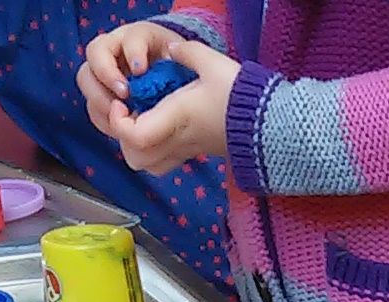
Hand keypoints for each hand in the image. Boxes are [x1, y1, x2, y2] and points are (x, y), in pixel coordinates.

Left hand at [79, 31, 235, 173]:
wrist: (270, 123)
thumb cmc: (240, 94)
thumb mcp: (213, 63)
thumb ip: (186, 52)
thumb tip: (171, 49)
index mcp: (176, 118)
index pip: (133, 135)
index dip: (118, 121)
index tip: (123, 101)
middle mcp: (177, 140)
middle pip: (134, 158)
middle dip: (123, 138)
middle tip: (129, 112)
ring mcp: (185, 151)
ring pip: (146, 165)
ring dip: (136, 147)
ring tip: (140, 121)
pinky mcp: (193, 153)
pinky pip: (161, 163)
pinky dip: (151, 152)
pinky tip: (157, 131)